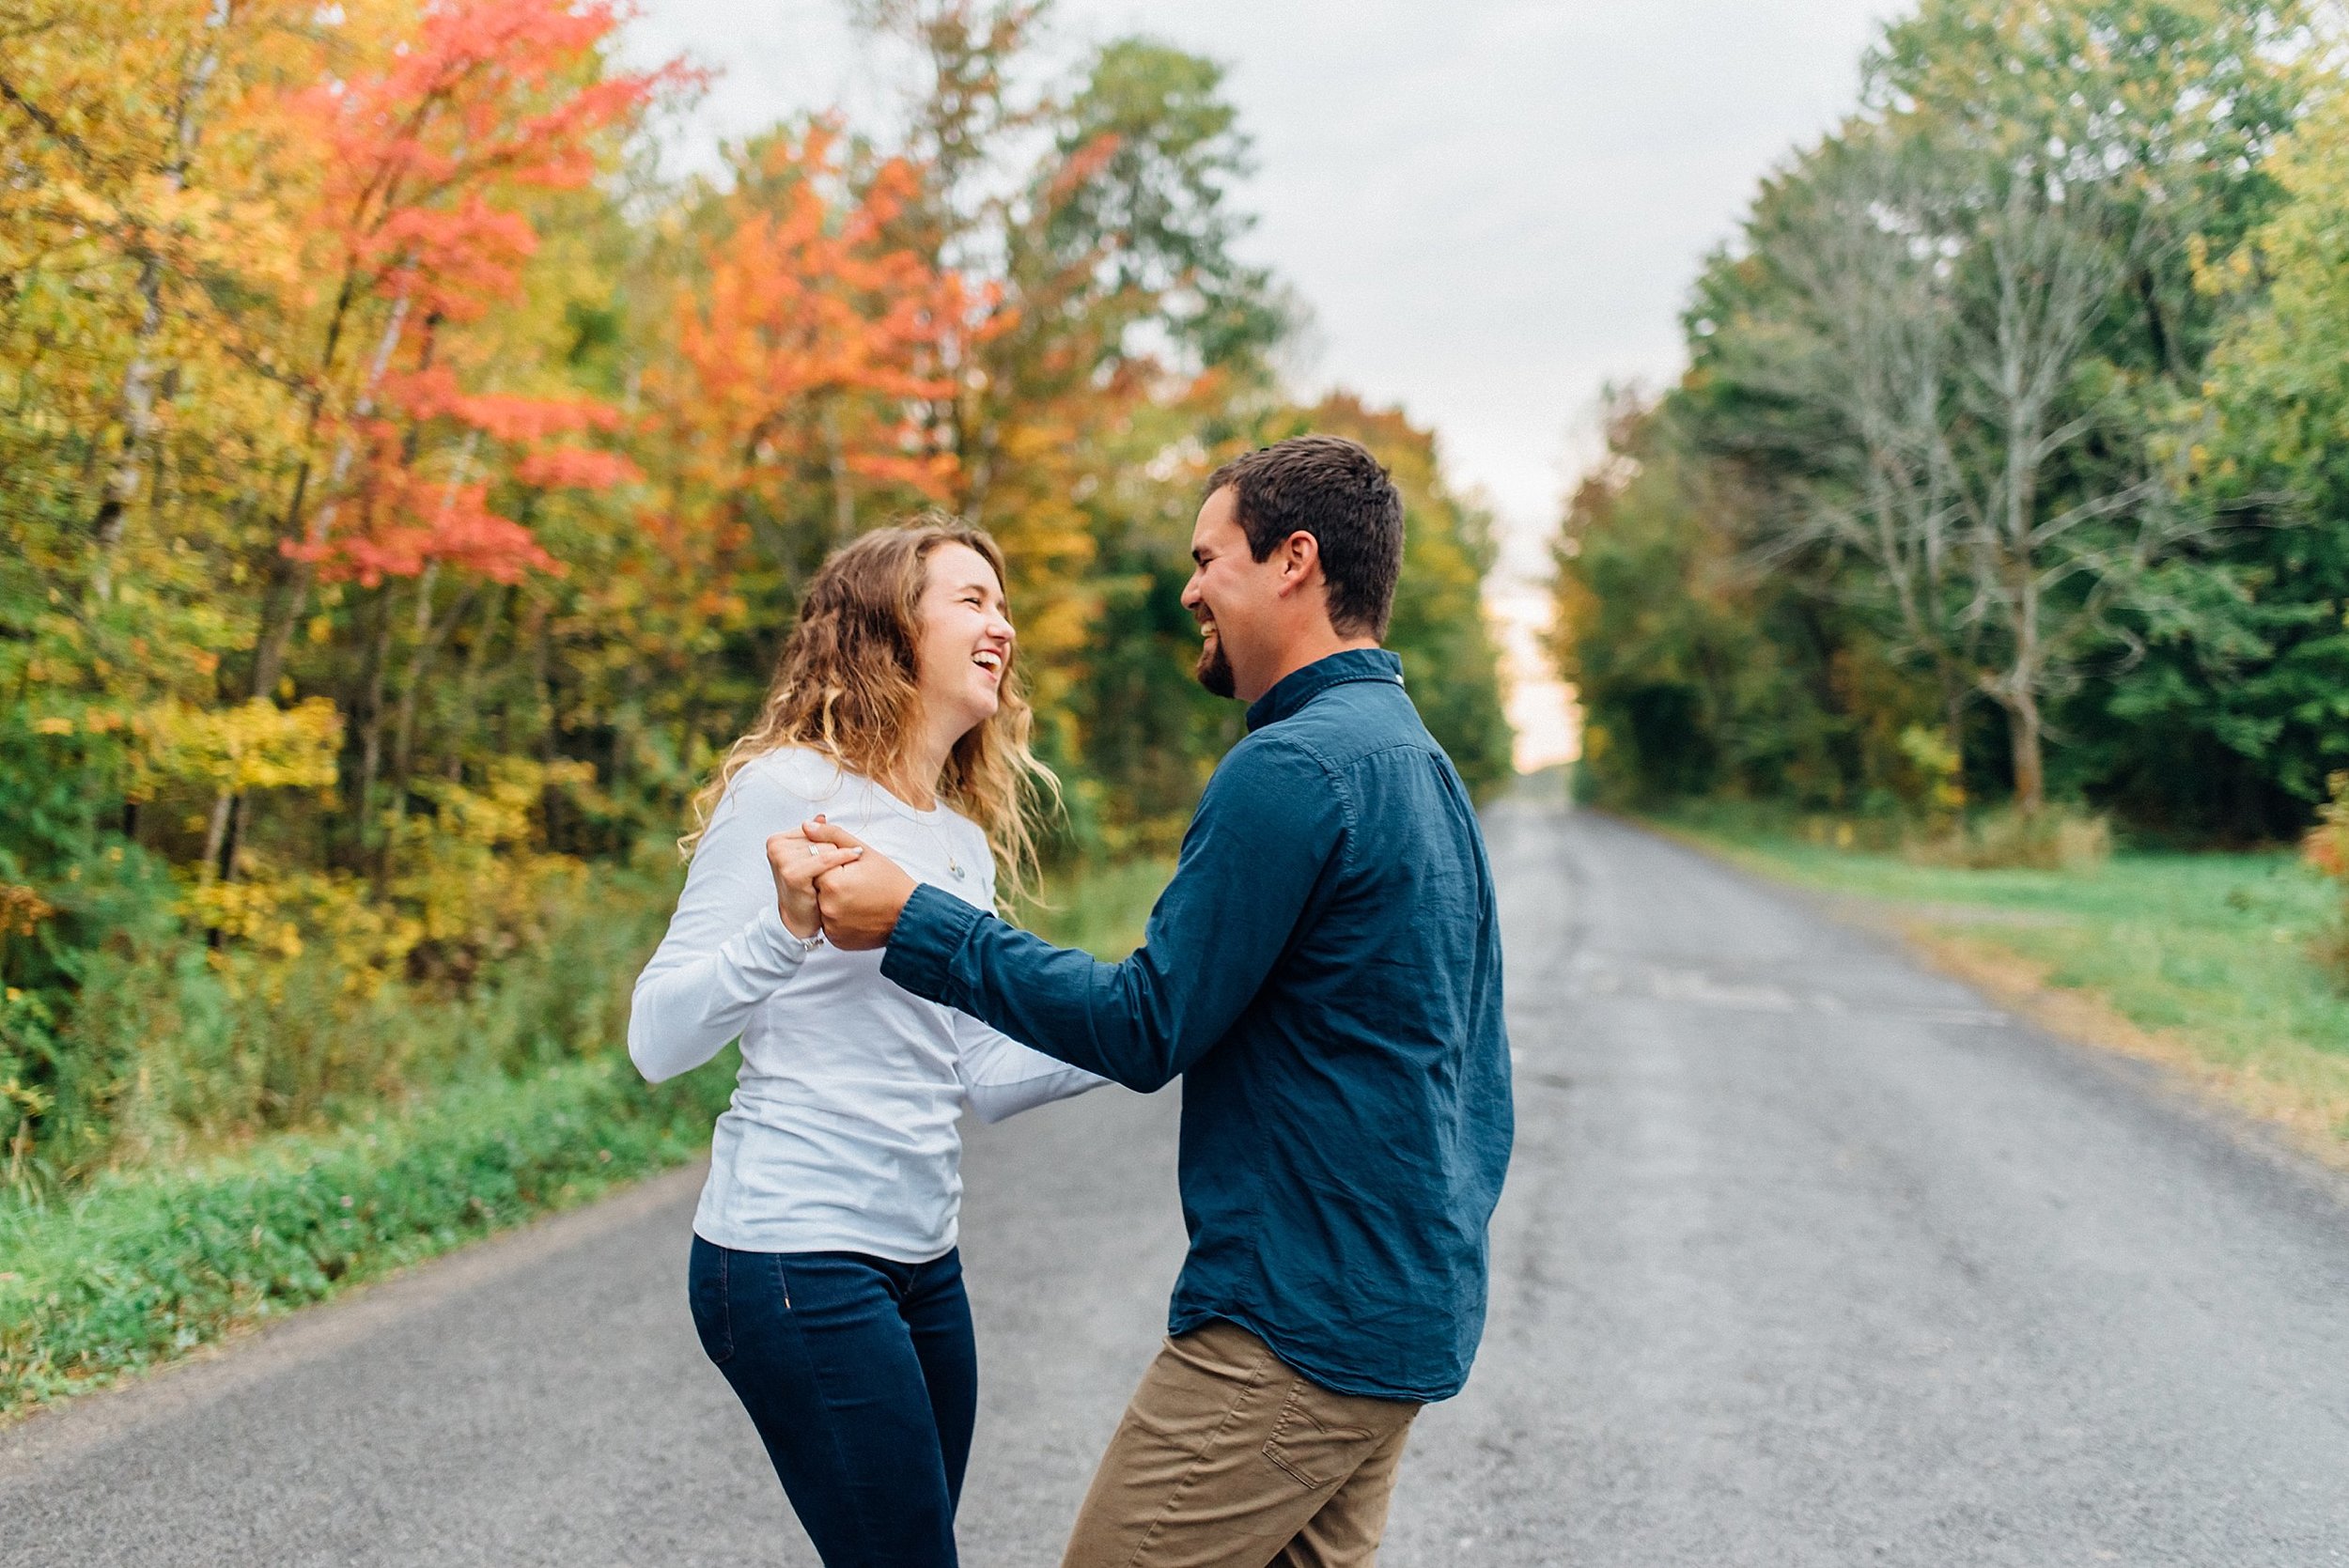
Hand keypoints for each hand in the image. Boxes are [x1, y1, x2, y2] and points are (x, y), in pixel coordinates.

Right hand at [765, 818, 864, 939]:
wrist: (799, 918)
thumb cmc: (806, 889)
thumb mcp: (811, 859)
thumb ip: (816, 837)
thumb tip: (821, 816)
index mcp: (777, 840)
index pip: (814, 829)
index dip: (828, 841)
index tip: (839, 850)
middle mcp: (776, 847)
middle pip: (819, 837)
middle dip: (833, 849)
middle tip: (841, 865)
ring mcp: (782, 860)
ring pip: (825, 846)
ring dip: (838, 858)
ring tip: (841, 871)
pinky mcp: (792, 873)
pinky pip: (825, 859)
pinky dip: (842, 857)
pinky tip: (856, 856)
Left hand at [803, 820, 917, 949]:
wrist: (909, 915)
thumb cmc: (891, 883)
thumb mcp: (864, 852)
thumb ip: (831, 836)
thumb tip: (806, 825)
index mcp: (832, 883)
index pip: (817, 867)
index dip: (834, 866)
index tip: (851, 871)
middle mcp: (828, 907)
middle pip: (817, 888)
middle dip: (832, 883)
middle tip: (856, 885)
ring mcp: (832, 927)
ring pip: (822, 907)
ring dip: (834, 901)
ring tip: (858, 898)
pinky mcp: (837, 940)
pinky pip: (829, 924)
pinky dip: (839, 918)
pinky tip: (857, 912)